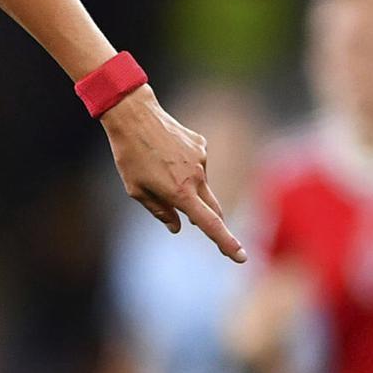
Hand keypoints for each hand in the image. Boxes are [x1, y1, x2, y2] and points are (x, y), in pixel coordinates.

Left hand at [101, 88, 244, 261]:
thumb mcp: (136, 191)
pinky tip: (167, 155)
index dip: (225, 242)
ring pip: (201, 185)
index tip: (241, 257)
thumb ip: (160, 211)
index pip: (209, 224)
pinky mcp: (202, 145)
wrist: (135, 116)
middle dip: (210, 221)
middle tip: (198, 224)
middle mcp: (196, 177)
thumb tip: (178, 228)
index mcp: (180, 192)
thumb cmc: (130, 156)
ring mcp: (202, 159)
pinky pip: (197, 165)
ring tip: (159, 171)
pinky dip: (186, 167)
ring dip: (187, 187)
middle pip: (213, 208)